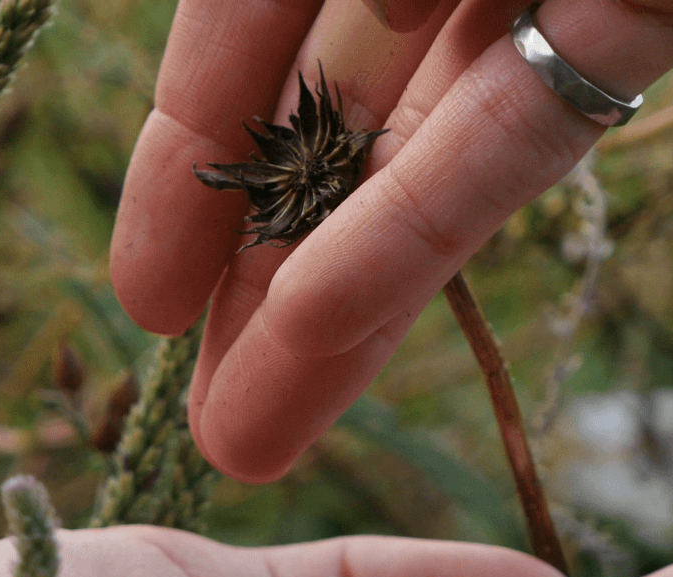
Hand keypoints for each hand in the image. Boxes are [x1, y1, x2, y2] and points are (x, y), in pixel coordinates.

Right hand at [111, 0, 672, 482]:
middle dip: (257, 265)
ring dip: (335, 295)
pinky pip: (528, 116)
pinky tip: (328, 333)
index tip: (144, 301)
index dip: (187, 156)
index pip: (246, 11)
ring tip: (249, 438)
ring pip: (424, 140)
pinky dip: (428, 220)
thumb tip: (217, 69)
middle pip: (332, 101)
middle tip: (197, 408)